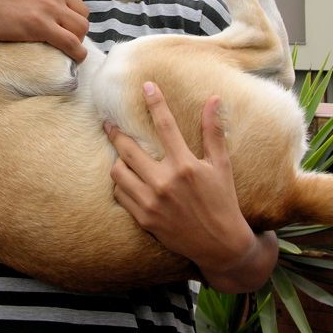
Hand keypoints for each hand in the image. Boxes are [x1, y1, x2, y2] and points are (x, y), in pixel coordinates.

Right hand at [0, 0, 89, 61]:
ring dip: (77, 41)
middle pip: (83, 13)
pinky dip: (78, 54)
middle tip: (63, 38)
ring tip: (67, 49)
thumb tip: (48, 3)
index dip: (72, 11)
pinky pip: (72, 43)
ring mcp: (50, 6)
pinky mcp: (42, 26)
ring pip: (82, 28)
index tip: (64, 23)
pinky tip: (75, 59)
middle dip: (75, 27)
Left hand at [106, 82, 277, 291]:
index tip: (146, 86)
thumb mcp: (221, 166)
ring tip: (119, 154)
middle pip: (128, 149)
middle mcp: (164, 183)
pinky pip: (120, 194)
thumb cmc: (223, 201)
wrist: (221, 245)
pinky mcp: (144, 219)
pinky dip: (121, 183)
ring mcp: (151, 202)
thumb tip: (214, 99)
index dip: (155, 102)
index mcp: (185, 166)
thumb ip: (213, 132)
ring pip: (118, 172)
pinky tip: (126, 177)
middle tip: (109, 123)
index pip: (165, 126)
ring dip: (117, 160)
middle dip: (115, 132)